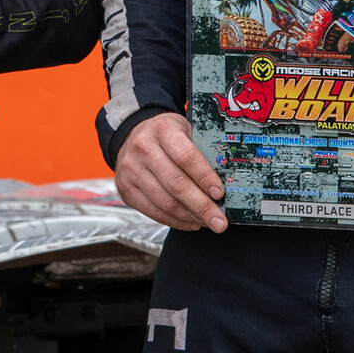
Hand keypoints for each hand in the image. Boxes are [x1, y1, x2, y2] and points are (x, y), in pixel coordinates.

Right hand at [114, 112, 226, 232]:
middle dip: (202, 206)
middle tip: (219, 221)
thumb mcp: (184, 130)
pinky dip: (175, 221)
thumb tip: (227, 179)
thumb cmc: (165, 135)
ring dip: (190, 216)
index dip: (204, 177)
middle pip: (176, 184)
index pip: (186, 157)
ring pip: (165, 202)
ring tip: (207, 222)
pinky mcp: (126, 189)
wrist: (132, 136)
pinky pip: (153, 212)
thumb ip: (201, 150)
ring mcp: (131, 170)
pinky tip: (190, 222)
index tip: (219, 193)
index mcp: (162, 130)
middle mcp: (143, 148)